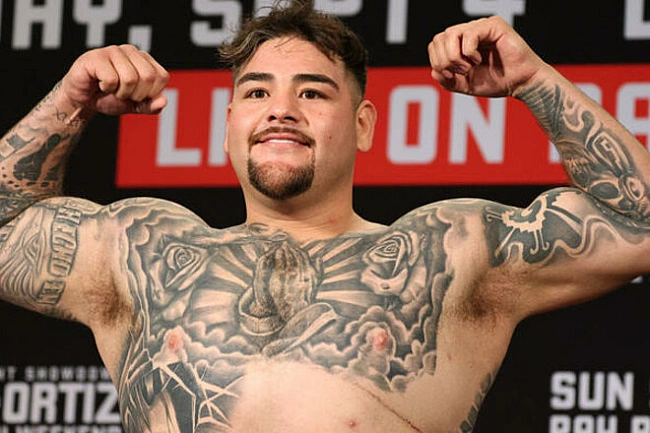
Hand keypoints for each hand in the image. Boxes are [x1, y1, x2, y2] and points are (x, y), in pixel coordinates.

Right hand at [59, 44, 169, 116]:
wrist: (83, 100)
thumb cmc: (110, 98)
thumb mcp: (135, 106)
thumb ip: (151, 106)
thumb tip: (163, 101)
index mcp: (145, 60)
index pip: (162, 77)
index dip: (150, 93)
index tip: (136, 95)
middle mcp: (131, 51)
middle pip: (148, 77)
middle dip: (136, 94)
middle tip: (122, 93)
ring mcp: (114, 51)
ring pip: (130, 78)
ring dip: (120, 92)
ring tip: (111, 89)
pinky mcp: (96, 57)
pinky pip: (112, 79)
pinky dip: (107, 88)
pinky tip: (100, 84)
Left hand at [428, 16, 545, 97]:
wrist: (521, 83)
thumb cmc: (497, 82)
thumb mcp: (465, 85)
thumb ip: (447, 80)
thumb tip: (434, 71)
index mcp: (461, 43)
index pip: (436, 44)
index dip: (437, 61)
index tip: (451, 75)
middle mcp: (469, 32)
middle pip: (440, 38)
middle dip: (444, 60)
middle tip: (462, 72)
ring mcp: (481, 27)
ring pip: (450, 33)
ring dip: (455, 56)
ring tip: (469, 67)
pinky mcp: (493, 25)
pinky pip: (469, 33)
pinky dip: (468, 51)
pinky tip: (478, 60)